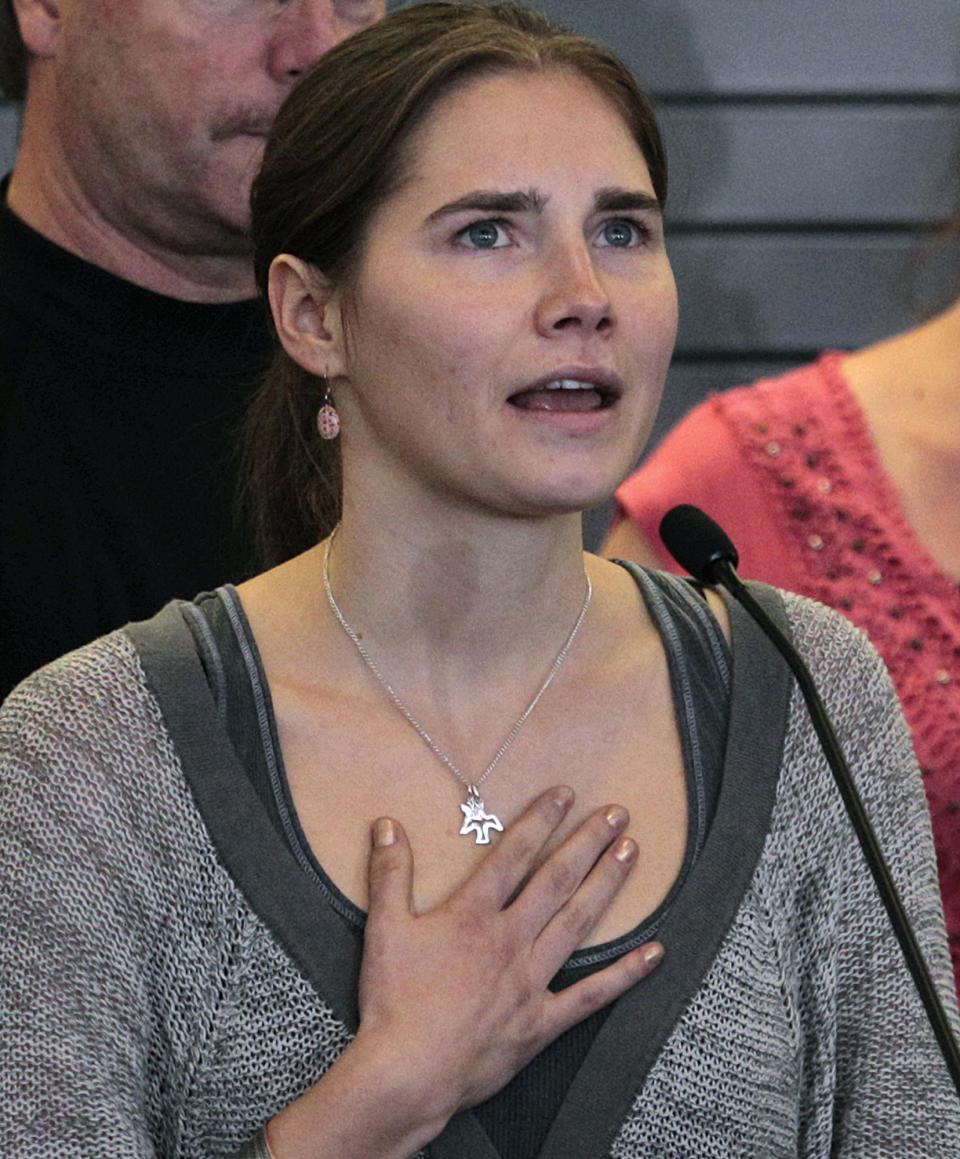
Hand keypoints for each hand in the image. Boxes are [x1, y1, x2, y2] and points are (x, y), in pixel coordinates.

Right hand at [355, 786, 662, 1122]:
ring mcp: (530, 981)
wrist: (407, 1073)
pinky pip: (591, 995)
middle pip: (556, 880)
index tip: (565, 794)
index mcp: (473, 915)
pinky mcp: (541, 1022)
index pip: (513, 854)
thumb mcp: (383, 929)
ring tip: (631, 853)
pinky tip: (653, 953)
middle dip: (588, 842)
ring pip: (578, 923)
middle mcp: (510, 940)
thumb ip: (390, 874)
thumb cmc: (393, 1002)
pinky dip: (625, 974)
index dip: (539, 820)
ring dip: (607, 884)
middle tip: (616, 813)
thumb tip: (387, 825)